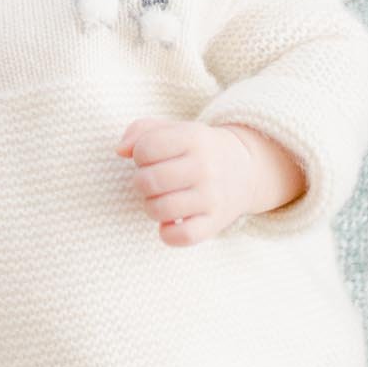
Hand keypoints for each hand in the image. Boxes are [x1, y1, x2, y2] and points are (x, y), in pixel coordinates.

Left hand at [116, 118, 306, 245]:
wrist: (247, 169)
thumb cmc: (196, 149)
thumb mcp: (174, 130)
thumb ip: (140, 131)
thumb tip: (120, 151)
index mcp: (193, 138)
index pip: (145, 148)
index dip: (139, 155)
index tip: (150, 158)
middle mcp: (205, 167)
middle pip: (148, 181)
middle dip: (141, 182)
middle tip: (153, 182)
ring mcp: (212, 197)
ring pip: (159, 209)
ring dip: (151, 207)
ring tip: (161, 199)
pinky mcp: (215, 223)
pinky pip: (180, 237)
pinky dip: (167, 234)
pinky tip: (171, 222)